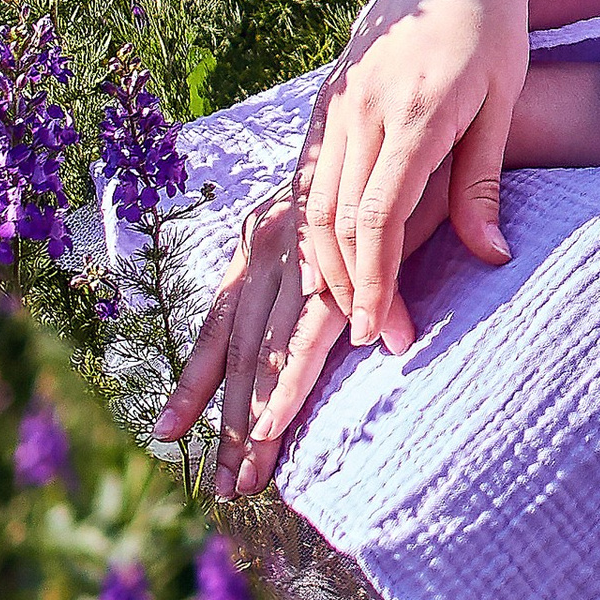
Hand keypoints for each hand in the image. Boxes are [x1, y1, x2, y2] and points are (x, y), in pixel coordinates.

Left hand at [152, 177, 427, 496]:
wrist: (434, 112)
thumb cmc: (396, 167)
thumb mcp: (345, 224)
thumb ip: (324, 271)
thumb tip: (324, 320)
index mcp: (264, 238)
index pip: (220, 323)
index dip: (193, 381)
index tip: (165, 432)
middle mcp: (270, 243)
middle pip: (238, 352)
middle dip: (225, 426)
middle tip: (218, 488)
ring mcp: (303, 253)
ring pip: (265, 352)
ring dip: (252, 422)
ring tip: (243, 480)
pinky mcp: (344, 262)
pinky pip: (312, 332)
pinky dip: (291, 379)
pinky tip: (276, 422)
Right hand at [299, 0, 548, 353]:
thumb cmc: (493, 37)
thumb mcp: (502, 102)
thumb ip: (482, 182)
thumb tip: (490, 258)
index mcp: (413, 112)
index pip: (380, 215)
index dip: (377, 280)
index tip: (383, 331)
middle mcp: (363, 110)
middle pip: (337, 219)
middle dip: (350, 288)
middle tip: (372, 340)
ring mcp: (336, 105)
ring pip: (312, 203)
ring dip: (323, 266)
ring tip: (343, 315)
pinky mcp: (325, 104)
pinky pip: (307, 177)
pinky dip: (309, 228)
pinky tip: (319, 266)